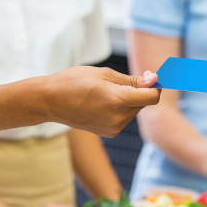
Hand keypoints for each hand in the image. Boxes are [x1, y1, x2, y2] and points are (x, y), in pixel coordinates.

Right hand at [43, 67, 159, 136]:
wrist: (51, 101)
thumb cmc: (74, 82)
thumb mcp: (104, 74)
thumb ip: (132, 80)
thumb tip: (154, 80)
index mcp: (118, 100)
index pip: (152, 97)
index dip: (155, 85)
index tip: (149, 76)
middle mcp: (118, 118)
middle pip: (143, 103)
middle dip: (139, 91)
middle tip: (119, 81)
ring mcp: (114, 128)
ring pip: (134, 111)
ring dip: (128, 101)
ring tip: (105, 93)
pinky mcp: (109, 133)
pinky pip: (124, 118)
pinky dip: (120, 110)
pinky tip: (102, 103)